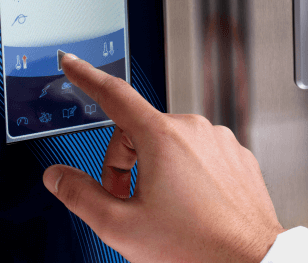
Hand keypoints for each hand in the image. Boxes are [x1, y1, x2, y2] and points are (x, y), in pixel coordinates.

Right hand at [42, 54, 284, 262]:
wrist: (250, 259)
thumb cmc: (195, 245)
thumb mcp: (122, 226)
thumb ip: (81, 196)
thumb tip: (58, 177)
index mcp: (162, 137)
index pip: (114, 95)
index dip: (86, 77)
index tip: (73, 64)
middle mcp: (194, 129)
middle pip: (139, 131)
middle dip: (124, 163)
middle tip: (127, 200)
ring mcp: (219, 140)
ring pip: (170, 142)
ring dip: (156, 167)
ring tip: (164, 206)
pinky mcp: (236, 153)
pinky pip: (199, 151)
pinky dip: (187, 170)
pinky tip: (191, 202)